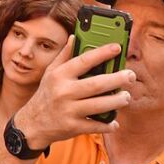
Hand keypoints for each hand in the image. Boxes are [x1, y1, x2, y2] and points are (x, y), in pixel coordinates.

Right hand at [11, 38, 134, 148]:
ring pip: (99, 105)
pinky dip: (108, 124)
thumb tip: (75, 37)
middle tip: (130, 75)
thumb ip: (64, 55)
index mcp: (59, 75)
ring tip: (126, 96)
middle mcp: (63, 92)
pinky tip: (114, 121)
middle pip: (96, 84)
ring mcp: (68, 110)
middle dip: (117, 79)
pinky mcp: (73, 127)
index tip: (117, 48)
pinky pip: (96, 125)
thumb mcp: (51, 72)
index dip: (102, 53)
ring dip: (117, 101)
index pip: (83, 60)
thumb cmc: (47, 93)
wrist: (33, 123)